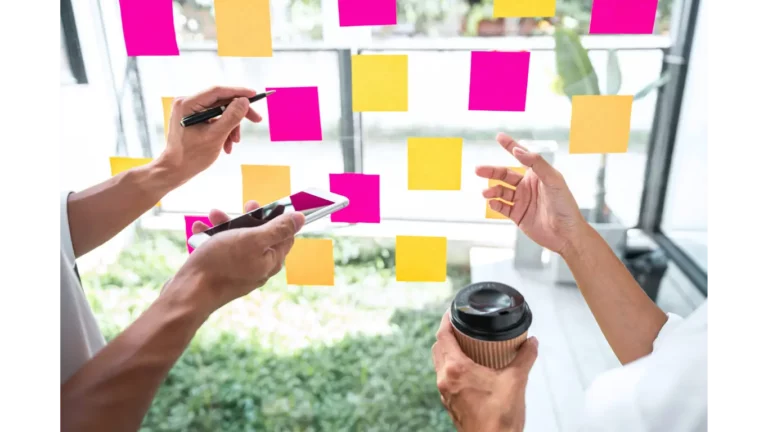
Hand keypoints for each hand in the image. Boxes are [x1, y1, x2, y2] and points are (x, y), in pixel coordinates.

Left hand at [157, 86, 262, 183]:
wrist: (176, 170)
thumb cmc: (192, 156)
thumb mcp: (216, 136)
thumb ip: (231, 117)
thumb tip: (244, 101)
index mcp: (188, 104)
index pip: (217, 91)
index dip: (238, 92)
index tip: (254, 94)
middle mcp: (187, 103)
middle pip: (220, 101)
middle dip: (238, 114)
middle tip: (257, 119)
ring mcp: (189, 111)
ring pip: (220, 111)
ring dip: (231, 126)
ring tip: (234, 143)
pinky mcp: (193, 118)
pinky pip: (214, 119)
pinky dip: (223, 130)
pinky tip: (226, 145)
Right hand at [167, 200, 304, 313]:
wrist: (189, 292)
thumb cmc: (222, 264)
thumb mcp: (253, 239)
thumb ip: (278, 228)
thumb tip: (301, 218)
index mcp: (271, 260)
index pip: (285, 235)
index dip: (277, 217)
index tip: (264, 205)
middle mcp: (258, 267)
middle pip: (259, 236)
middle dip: (247, 218)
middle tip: (242, 207)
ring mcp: (239, 271)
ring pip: (236, 240)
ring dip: (225, 225)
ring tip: (213, 215)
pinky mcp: (221, 273)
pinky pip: (220, 250)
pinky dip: (211, 238)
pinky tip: (199, 230)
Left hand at [432, 312, 538, 431]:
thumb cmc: (500, 418)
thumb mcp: (516, 381)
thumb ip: (525, 357)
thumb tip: (532, 342)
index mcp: (456, 369)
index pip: (443, 335)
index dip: (446, 320)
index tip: (452, 311)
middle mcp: (445, 379)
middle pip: (438, 347)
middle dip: (447, 334)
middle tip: (461, 325)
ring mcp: (445, 393)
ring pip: (439, 363)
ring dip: (448, 350)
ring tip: (464, 344)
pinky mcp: (450, 403)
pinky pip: (445, 378)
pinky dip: (451, 367)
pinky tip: (467, 369)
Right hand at [476, 132, 585, 254]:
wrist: (566, 234)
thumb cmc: (565, 205)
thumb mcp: (553, 180)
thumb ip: (536, 163)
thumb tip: (518, 151)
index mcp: (537, 174)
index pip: (521, 157)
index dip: (510, 146)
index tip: (499, 137)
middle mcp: (528, 186)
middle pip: (505, 175)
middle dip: (491, 171)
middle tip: (478, 169)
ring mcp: (522, 201)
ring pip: (501, 191)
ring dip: (492, 190)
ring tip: (486, 192)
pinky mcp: (518, 215)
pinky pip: (502, 207)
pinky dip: (495, 204)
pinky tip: (492, 203)